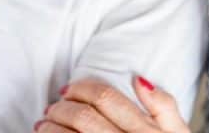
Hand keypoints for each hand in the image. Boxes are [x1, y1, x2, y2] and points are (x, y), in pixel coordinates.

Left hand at [37, 76, 189, 132]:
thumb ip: (164, 106)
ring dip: (50, 128)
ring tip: (44, 125)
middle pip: (83, 118)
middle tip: (53, 107)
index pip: (107, 98)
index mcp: (146, 132)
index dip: (82, 89)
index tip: (69, 90)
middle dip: (62, 108)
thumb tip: (139, 80)